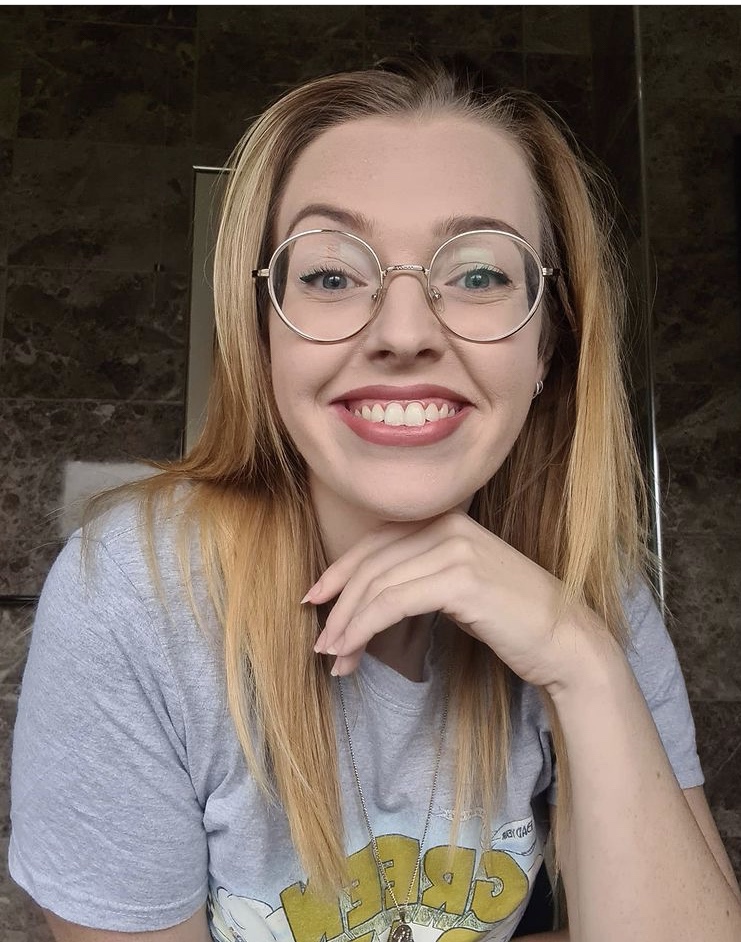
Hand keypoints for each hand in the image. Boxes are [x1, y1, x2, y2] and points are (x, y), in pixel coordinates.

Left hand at [308, 511, 603, 687]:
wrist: (566, 641)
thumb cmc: (512, 619)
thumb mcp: (460, 585)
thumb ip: (421, 575)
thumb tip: (368, 597)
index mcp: (449, 520)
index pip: (378, 541)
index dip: (340, 570)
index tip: (316, 599)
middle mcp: (450, 526)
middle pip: (372, 562)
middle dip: (338, 605)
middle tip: (323, 644)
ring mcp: (456, 549)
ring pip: (377, 585)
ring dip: (347, 625)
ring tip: (334, 658)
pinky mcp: (461, 580)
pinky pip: (393, 603)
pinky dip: (364, 628)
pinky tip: (354, 651)